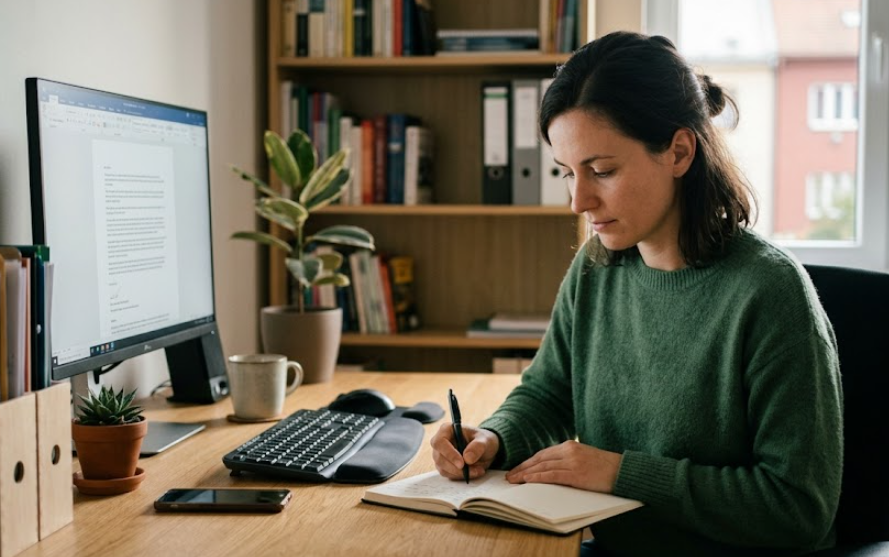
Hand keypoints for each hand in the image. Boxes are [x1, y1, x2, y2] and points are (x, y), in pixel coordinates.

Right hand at [430, 423, 499, 480]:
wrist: (485, 450)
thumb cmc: (482, 440)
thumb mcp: (485, 440)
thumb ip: (478, 446)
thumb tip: (467, 458)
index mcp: (447, 430)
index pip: (439, 442)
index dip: (449, 453)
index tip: (462, 463)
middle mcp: (440, 442)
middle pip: (439, 458)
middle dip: (456, 467)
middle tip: (473, 470)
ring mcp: (440, 455)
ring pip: (443, 469)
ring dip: (461, 473)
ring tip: (478, 470)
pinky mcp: (444, 466)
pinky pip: (448, 475)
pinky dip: (461, 476)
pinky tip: (474, 472)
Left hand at [505, 440, 621, 492]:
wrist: (623, 471)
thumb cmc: (604, 468)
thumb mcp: (583, 458)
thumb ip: (567, 461)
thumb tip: (549, 470)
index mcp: (569, 445)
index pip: (542, 454)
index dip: (528, 462)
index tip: (517, 469)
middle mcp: (569, 450)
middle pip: (539, 459)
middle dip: (522, 468)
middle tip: (509, 476)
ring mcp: (572, 461)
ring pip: (542, 466)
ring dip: (525, 474)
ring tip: (514, 481)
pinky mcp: (576, 473)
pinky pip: (552, 475)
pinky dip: (538, 477)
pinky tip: (528, 480)